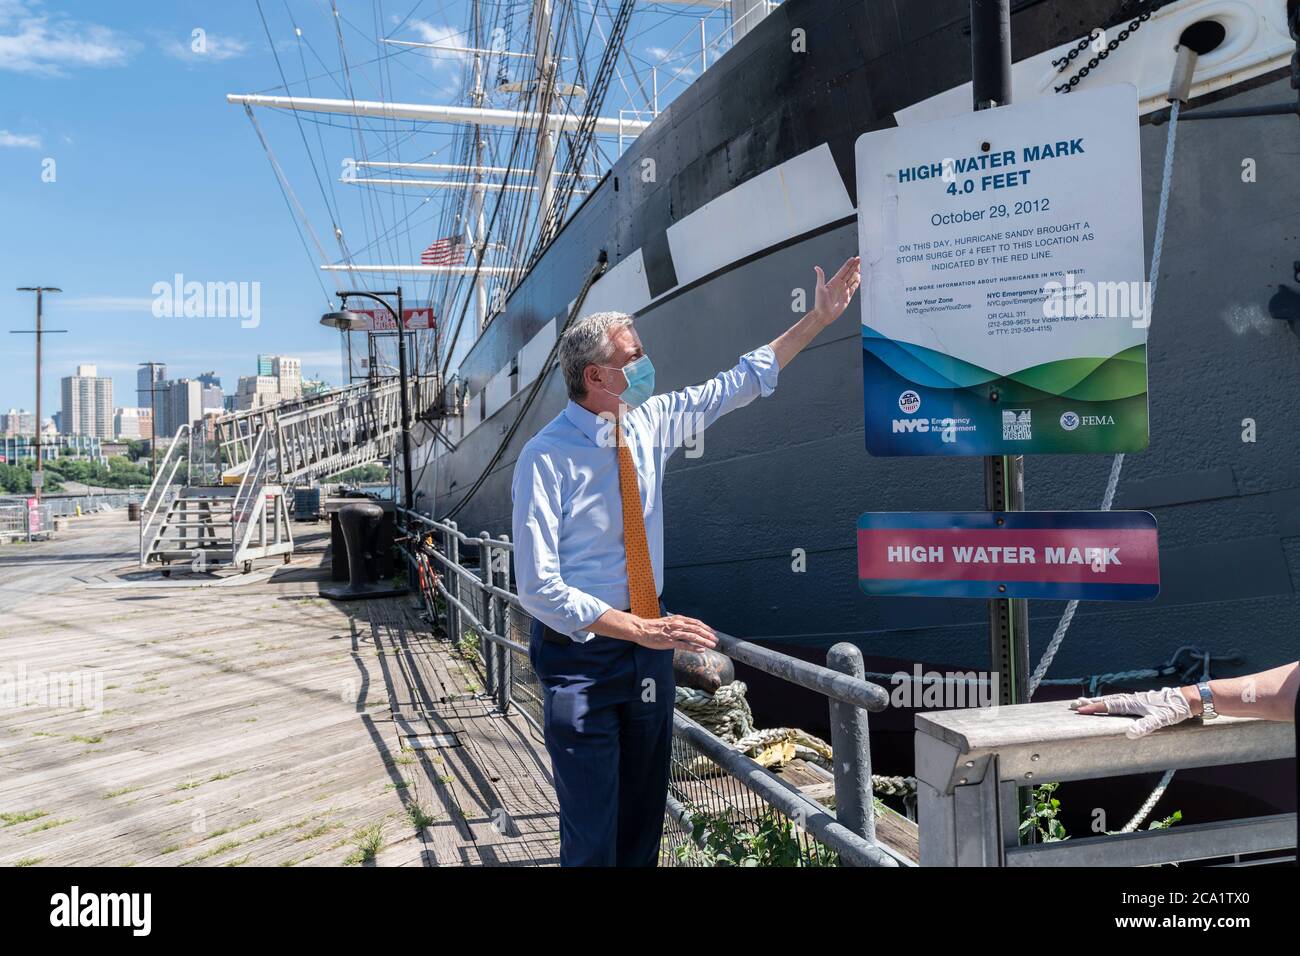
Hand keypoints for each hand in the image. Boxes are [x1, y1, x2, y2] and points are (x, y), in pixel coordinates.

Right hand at [634, 614, 718, 652]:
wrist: (641, 629)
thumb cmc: (654, 626)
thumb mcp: (668, 621)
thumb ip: (678, 624)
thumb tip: (688, 627)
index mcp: (678, 619)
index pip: (696, 622)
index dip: (706, 627)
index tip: (712, 632)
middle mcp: (678, 625)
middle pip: (697, 629)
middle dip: (708, 635)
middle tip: (716, 640)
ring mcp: (674, 633)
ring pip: (693, 637)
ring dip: (704, 641)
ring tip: (712, 645)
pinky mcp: (669, 642)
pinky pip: (684, 645)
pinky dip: (694, 647)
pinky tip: (701, 650)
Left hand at [813, 256, 860, 324]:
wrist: (824, 315)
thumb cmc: (820, 303)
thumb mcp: (819, 288)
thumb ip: (820, 277)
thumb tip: (816, 267)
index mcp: (834, 281)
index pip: (843, 270)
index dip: (848, 264)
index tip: (853, 258)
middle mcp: (839, 285)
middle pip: (849, 273)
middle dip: (854, 266)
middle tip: (859, 259)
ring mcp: (844, 290)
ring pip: (852, 279)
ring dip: (856, 273)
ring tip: (861, 266)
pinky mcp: (847, 297)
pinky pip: (853, 288)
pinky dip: (857, 283)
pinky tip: (859, 277)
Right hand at [1071, 687, 1194, 738]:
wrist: (1187, 699)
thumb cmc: (1174, 709)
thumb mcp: (1160, 720)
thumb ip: (1145, 726)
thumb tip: (1129, 734)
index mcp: (1132, 703)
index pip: (1108, 706)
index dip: (1093, 709)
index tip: (1079, 710)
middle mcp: (1132, 699)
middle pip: (1106, 701)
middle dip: (1090, 703)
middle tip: (1074, 704)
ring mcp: (1136, 699)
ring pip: (1112, 699)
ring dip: (1099, 701)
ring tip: (1087, 702)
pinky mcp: (1142, 700)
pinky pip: (1120, 700)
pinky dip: (1110, 701)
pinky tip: (1111, 703)